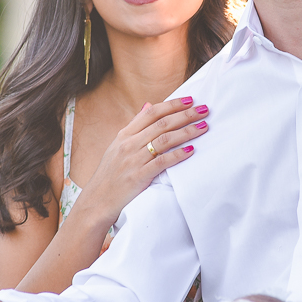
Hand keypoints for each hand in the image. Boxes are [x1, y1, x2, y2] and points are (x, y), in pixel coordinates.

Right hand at [81, 96, 209, 222]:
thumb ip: (135, 127)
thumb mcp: (117, 146)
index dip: (172, 104)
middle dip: (186, 115)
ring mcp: (133, 160)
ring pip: (165, 140)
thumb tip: (148, 105)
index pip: (151, 113)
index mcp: (124, 135)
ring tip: (203, 126)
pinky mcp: (139, 176)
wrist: (96, 201)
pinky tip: (191, 150)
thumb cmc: (110, 175)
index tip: (189, 100)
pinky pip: (162, 162)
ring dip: (187, 131)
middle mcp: (129, 144)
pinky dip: (178, 155)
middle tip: (204, 109)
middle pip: (162, 123)